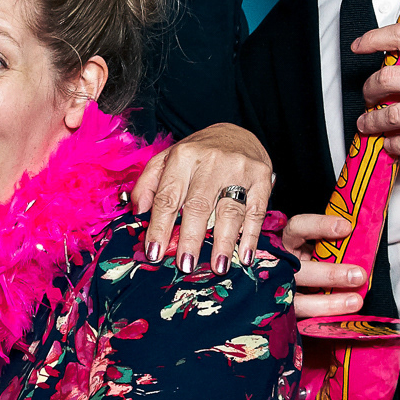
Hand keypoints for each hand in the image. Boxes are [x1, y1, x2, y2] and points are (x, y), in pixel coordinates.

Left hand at [131, 122, 272, 272]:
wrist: (237, 132)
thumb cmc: (197, 153)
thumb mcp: (168, 158)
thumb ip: (148, 183)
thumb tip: (138, 210)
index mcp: (183, 156)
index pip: (168, 197)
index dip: (160, 227)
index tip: (154, 253)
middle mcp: (211, 161)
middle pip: (198, 205)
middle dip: (191, 238)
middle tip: (185, 265)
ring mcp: (239, 168)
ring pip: (229, 210)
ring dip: (224, 242)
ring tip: (218, 267)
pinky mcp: (261, 177)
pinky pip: (256, 211)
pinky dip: (251, 236)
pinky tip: (244, 256)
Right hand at [283, 213, 367, 318]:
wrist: (276, 283)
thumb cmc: (303, 259)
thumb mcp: (310, 247)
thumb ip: (329, 245)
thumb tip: (361, 242)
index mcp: (284, 241)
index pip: (298, 228)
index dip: (320, 226)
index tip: (346, 228)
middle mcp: (277, 264)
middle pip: (301, 269)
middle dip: (331, 273)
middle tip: (358, 274)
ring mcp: (277, 290)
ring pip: (299, 299)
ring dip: (329, 302)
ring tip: (355, 301)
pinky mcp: (282, 311)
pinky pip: (303, 317)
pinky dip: (324, 316)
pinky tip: (340, 317)